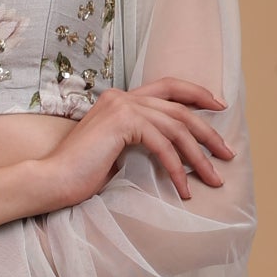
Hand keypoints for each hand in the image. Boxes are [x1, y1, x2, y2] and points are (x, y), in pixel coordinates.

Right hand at [38, 78, 233, 210]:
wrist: (51, 181)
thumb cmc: (79, 176)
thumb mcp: (116, 153)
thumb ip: (139, 142)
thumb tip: (171, 151)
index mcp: (120, 99)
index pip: (168, 86)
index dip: (196, 93)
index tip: (218, 106)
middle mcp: (122, 96)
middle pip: (179, 108)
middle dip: (208, 132)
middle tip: (226, 154)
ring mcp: (122, 106)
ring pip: (176, 128)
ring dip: (199, 156)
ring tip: (213, 178)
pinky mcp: (122, 123)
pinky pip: (162, 145)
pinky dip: (177, 169)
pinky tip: (184, 189)